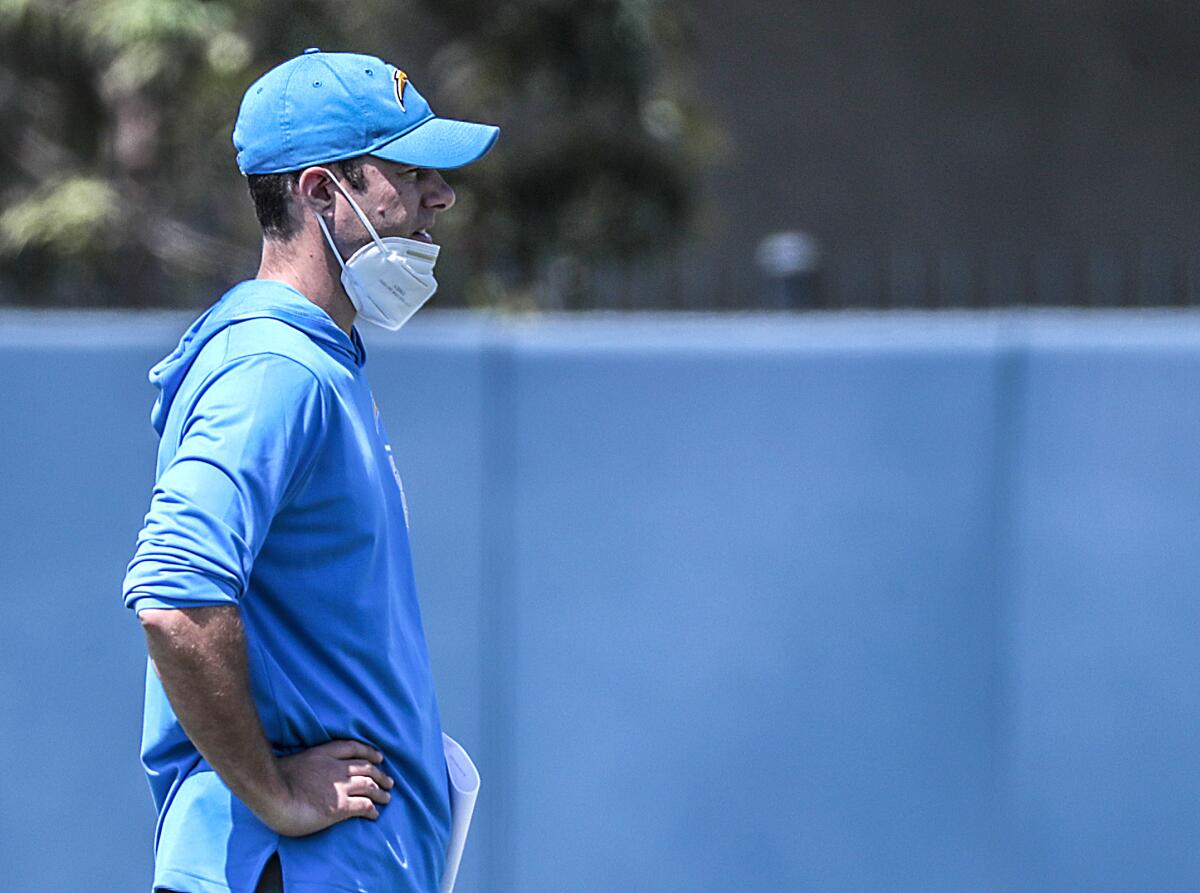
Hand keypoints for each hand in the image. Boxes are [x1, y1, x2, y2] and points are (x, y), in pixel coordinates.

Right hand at [258, 739, 394, 836]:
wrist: (273, 793)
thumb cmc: (273, 781)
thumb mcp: (294, 762)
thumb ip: (307, 765)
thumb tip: (308, 774)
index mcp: (323, 753)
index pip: (353, 748)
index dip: (369, 752)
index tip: (379, 757)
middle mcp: (336, 768)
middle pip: (367, 767)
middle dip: (380, 774)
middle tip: (389, 781)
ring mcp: (341, 787)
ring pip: (370, 786)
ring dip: (381, 792)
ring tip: (387, 798)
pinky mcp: (341, 806)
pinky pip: (364, 806)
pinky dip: (372, 810)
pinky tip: (375, 815)